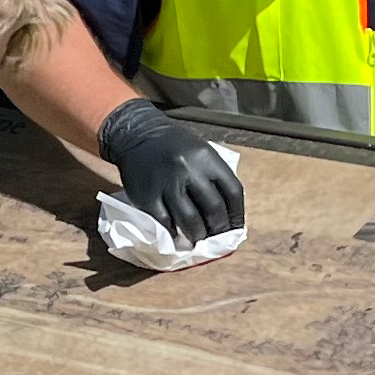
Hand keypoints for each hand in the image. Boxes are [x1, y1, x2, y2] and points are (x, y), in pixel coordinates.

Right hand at [97, 99, 245, 242]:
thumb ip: (213, 177)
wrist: (138, 135)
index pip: (233, 192)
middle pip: (213, 208)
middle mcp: (189, 170)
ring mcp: (166, 183)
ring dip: (197, 234)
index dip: (236, 215)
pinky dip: (172, 232)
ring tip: (197, 239)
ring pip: (189, 219)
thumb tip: (225, 214)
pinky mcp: (147, 196)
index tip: (234, 229)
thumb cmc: (174, 146)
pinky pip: (164, 221)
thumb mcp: (200, 152)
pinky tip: (176, 235)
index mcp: (207, 158)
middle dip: (218, 229)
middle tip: (216, 239)